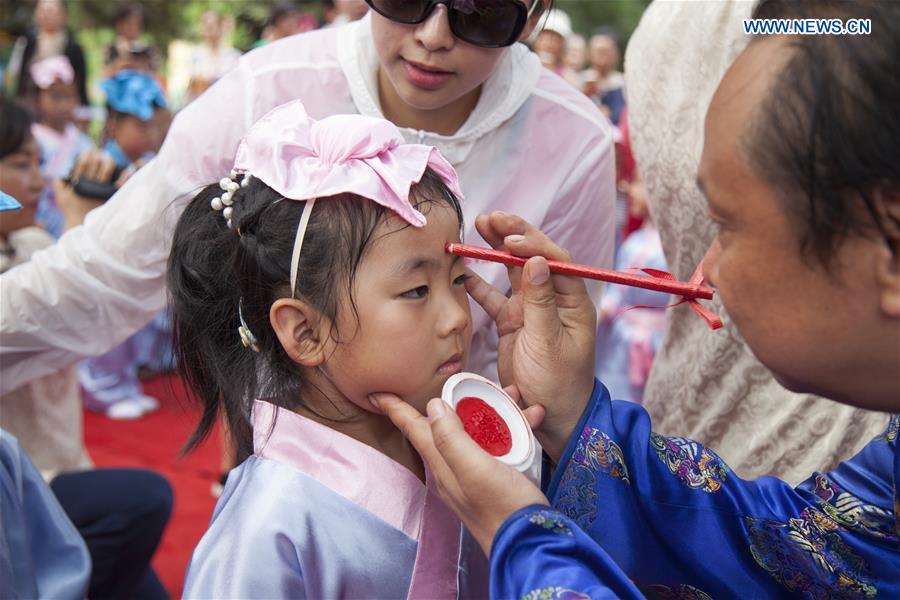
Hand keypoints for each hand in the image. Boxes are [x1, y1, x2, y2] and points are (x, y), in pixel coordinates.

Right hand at [55, 151, 137, 230]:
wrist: (82, 227)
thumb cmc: (71, 211)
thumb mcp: (61, 197)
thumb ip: (59, 184)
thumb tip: (62, 174)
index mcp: (78, 183)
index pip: (82, 164)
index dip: (86, 155)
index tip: (90, 151)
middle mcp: (89, 186)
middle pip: (94, 165)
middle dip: (97, 156)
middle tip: (100, 153)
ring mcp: (100, 192)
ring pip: (105, 171)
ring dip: (108, 162)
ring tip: (109, 159)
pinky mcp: (110, 198)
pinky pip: (119, 185)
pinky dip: (124, 176)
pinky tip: (128, 169)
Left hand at [372, 390, 548, 556]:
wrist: (531, 545)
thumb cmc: (503, 508)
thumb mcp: (475, 469)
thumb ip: (451, 438)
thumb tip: (433, 407)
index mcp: (444, 465)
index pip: (414, 430)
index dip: (396, 410)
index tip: (377, 394)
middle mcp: (454, 469)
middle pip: (447, 426)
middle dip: (456, 402)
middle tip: (469, 384)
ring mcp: (475, 475)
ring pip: (476, 431)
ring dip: (492, 412)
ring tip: (514, 397)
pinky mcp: (496, 479)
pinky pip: (499, 443)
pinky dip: (512, 428)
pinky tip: (529, 420)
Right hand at [465, 212, 597, 461]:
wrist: (551, 417)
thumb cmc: (558, 383)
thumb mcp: (548, 343)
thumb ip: (540, 302)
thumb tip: (536, 261)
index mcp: (572, 301)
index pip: (555, 261)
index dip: (532, 243)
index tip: (509, 236)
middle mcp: (553, 299)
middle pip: (533, 257)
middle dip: (512, 235)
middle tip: (489, 217)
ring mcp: (532, 309)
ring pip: (513, 271)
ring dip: (496, 249)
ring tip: (478, 227)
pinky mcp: (514, 322)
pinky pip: (495, 296)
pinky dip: (480, 283)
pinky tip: (463, 269)